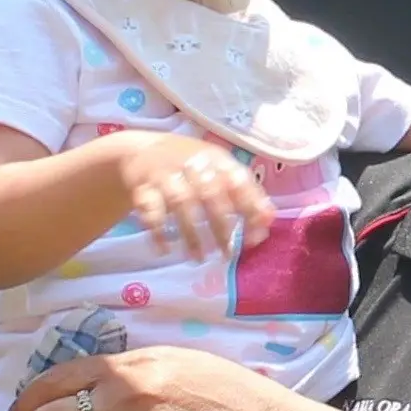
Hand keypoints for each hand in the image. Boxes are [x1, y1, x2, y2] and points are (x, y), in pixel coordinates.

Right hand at [117, 136, 271, 262]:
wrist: (141, 151)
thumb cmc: (191, 166)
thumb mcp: (219, 170)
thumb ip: (245, 194)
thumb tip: (268, 222)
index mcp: (216, 159)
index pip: (238, 181)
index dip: (250, 207)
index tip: (256, 235)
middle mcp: (192, 163)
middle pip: (210, 194)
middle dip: (221, 227)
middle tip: (227, 255)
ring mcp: (166, 173)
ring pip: (181, 203)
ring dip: (191, 233)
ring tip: (198, 258)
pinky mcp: (143, 186)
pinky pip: (150, 209)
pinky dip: (157, 231)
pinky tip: (164, 249)